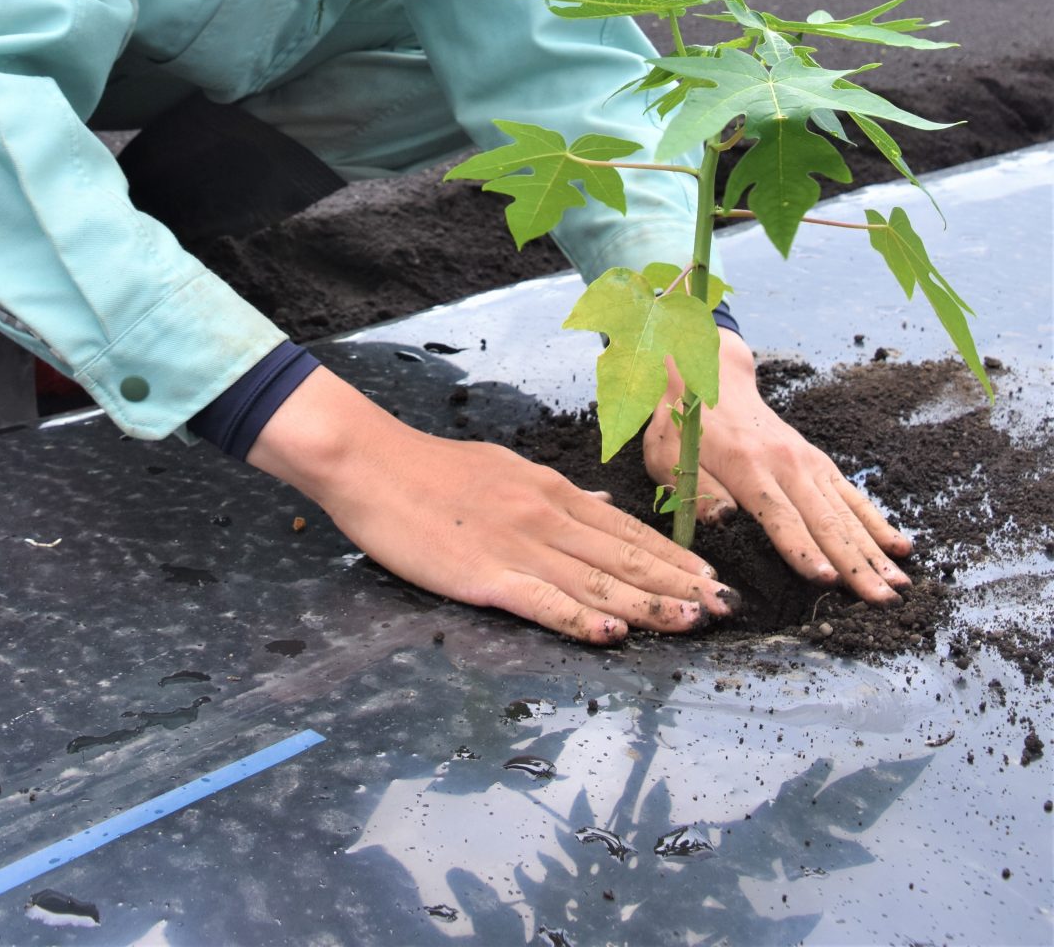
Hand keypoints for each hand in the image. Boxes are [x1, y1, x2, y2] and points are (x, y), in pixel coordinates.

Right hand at [247, 366, 737, 643]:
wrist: (372, 463)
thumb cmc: (432, 470)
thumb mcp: (505, 469)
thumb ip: (555, 493)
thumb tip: (599, 506)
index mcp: (550, 491)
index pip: (626, 530)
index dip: (673, 557)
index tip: (712, 578)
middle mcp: (545, 516)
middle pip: (624, 556)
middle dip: (679, 584)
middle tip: (726, 608)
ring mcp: (518, 545)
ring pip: (597, 581)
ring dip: (648, 605)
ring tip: (692, 623)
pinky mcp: (485, 573)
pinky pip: (543, 601)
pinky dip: (581, 620)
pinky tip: (613, 635)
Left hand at [643, 329, 912, 602]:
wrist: (708, 375)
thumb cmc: (681, 423)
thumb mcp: (667, 455)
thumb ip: (697, 489)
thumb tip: (725, 519)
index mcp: (745, 465)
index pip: (778, 514)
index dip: (802, 548)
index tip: (826, 579)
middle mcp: (785, 462)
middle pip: (824, 519)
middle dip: (853, 563)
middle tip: (880, 599)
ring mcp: (807, 460)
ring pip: (846, 511)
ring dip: (873, 549)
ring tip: (899, 583)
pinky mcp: (818, 462)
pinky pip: (852, 495)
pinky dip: (876, 522)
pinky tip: (899, 546)